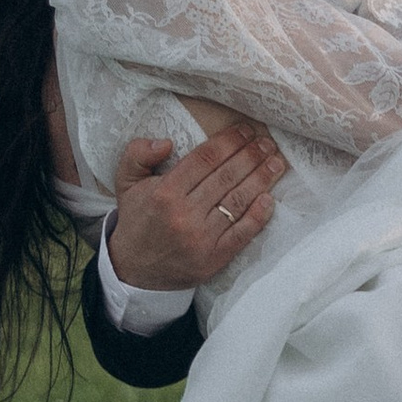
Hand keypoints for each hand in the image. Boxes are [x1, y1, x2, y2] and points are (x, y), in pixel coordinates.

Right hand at [106, 121, 283, 291]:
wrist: (136, 270)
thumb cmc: (137, 221)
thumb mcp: (126, 183)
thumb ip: (138, 155)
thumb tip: (167, 142)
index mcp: (164, 192)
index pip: (205, 159)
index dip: (229, 141)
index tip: (246, 130)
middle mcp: (184, 214)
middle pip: (226, 176)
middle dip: (251, 156)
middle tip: (267, 143)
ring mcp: (201, 238)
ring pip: (237, 201)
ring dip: (261, 179)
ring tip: (276, 163)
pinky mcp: (214, 257)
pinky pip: (242, 233)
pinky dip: (258, 216)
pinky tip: (270, 199)